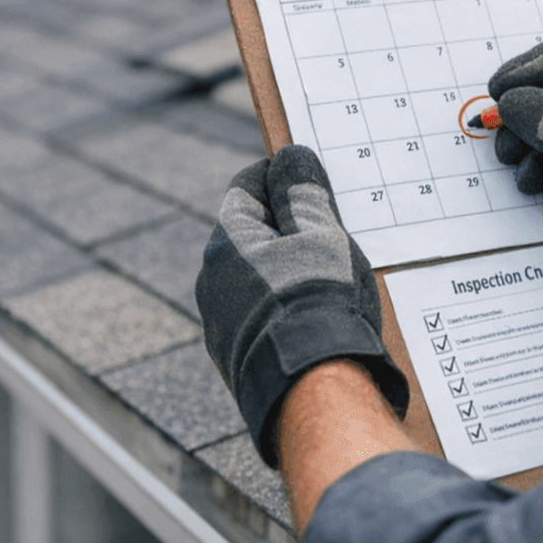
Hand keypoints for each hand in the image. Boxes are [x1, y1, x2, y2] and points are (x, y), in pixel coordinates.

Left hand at [196, 145, 408, 466]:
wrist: (311, 386)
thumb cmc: (318, 299)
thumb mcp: (322, 235)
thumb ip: (304, 193)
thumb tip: (291, 157)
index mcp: (227, 241)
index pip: (247, 187)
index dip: (280, 175)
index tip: (308, 173)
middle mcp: (212, 279)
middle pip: (251, 234)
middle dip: (287, 225)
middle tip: (331, 224)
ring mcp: (220, 322)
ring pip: (255, 277)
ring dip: (286, 268)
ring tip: (330, 274)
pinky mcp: (236, 357)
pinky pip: (261, 315)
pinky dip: (284, 306)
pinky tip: (316, 314)